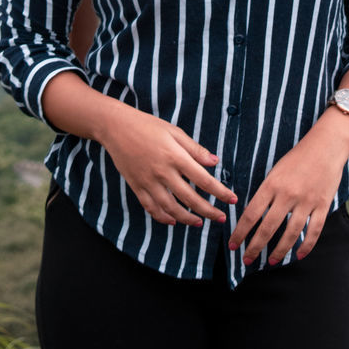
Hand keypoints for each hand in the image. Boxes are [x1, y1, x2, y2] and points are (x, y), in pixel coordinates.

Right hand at [100, 103, 238, 227]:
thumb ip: (195, 149)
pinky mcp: (137, 187)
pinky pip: (151, 208)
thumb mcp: (174, 131)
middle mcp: (163, 172)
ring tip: (199, 223)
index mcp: (175, 156)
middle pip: (190, 199)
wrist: (116, 127)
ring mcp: (148, 182)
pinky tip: (173, 221)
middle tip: (221, 218)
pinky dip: (163, 217)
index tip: (232, 200)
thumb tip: (215, 162)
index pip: (203, 180)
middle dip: (208, 211)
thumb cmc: (148, 125)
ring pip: (171, 209)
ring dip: (187, 219)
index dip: (220, 192)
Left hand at [228, 112, 348, 264]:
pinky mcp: (322, 204)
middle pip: (268, 227)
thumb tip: (252, 215)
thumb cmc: (297, 157)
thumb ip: (266, 192)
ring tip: (270, 262)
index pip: (251, 214)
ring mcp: (306, 201)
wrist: (326, 144)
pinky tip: (298, 255)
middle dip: (255, 247)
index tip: (233, 245)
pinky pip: (314, 231)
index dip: (240, 233)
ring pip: (290, 234)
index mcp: (272, 184)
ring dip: (279, 251)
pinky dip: (306, 246)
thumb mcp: (276, 170)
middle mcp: (287, 194)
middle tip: (246, 261)